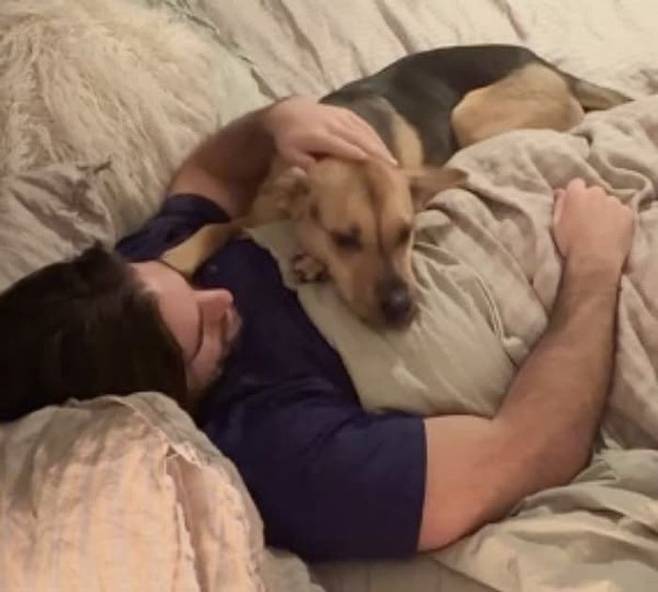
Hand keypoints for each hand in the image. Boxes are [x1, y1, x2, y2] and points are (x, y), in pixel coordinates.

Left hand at [262, 96, 396, 168]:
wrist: (288, 110)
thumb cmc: (290, 139)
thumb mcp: (290, 154)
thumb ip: (305, 165)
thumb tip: (320, 177)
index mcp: (319, 136)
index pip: (343, 146)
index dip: (358, 155)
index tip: (373, 166)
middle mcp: (333, 124)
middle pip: (359, 138)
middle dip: (377, 152)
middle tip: (392, 167)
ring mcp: (341, 116)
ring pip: (365, 131)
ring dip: (380, 145)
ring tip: (392, 160)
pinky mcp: (346, 113)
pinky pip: (364, 124)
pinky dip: (376, 136)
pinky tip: (384, 147)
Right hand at [552, 178, 634, 271]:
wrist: (594, 260)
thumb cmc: (570, 243)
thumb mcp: (556, 224)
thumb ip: (559, 204)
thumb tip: (560, 191)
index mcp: (576, 194)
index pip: (576, 184)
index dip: (575, 194)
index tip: (574, 206)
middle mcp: (596, 193)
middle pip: (594, 192)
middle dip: (591, 201)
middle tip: (588, 218)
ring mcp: (614, 202)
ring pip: (609, 201)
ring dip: (605, 210)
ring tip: (602, 228)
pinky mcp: (627, 213)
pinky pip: (622, 212)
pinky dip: (618, 219)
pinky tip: (613, 232)